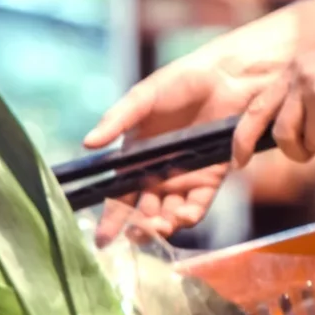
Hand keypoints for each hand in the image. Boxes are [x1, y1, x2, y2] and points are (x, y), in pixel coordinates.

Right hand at [85, 40, 283, 242]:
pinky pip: (198, 204)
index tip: (103, 239)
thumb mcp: (143, 98)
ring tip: (160, 226)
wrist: (227, 75)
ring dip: (163, 225)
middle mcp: (157, 173)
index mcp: (135, 158)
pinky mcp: (211, 176)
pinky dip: (190, 214)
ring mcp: (184, 177)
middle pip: (143, 211)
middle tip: (136, 234)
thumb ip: (117, 120)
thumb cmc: (182, 81)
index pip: (119, 194)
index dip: (110, 218)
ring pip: (170, 213)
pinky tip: (182, 216)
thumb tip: (88, 143)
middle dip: (138, 228)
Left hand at [235, 24, 314, 163]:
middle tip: (307, 155)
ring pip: (308, 142)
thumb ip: (304, 94)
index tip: (238, 160)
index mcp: (294, 70)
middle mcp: (300, 80)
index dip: (242, 139)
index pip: (255, 109)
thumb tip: (291, 131)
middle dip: (293, 151)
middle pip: (280, 133)